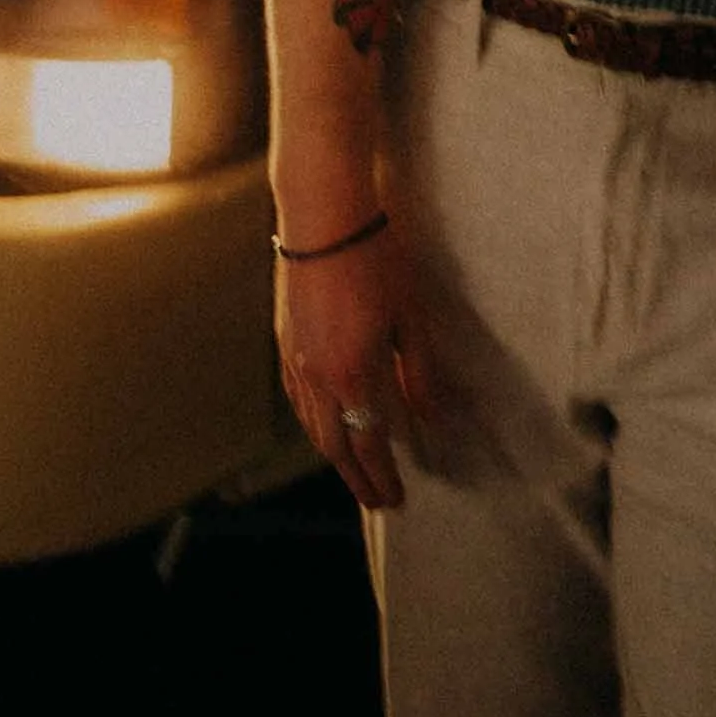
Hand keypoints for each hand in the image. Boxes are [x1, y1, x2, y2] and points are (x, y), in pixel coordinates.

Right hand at [276, 227, 428, 512]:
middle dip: (356, 480)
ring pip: (310, 425)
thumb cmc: (376, 258)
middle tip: (375, 501)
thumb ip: (419, 374)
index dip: (382, 477)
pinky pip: (296, 399)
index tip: (395, 500)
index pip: (369, 444)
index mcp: (353, 374)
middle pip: (334, 446)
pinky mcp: (284, 339)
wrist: (323, 216)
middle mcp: (317, 377)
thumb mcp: (412, 317)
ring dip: (333, 455)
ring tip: (352, 470)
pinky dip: (312, 423)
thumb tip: (431, 419)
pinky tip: (322, 422)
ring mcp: (295, 359)